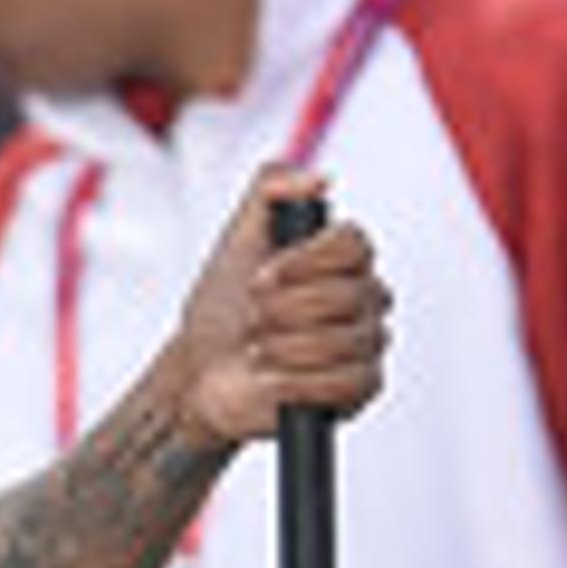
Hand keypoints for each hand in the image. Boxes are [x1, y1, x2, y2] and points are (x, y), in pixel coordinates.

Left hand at [167, 169, 387, 445]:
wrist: (201, 372)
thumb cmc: (222, 307)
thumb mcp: (235, 236)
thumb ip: (270, 187)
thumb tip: (319, 180)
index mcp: (340, 257)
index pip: (354, 243)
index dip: (305, 261)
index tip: (259, 277)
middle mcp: (363, 296)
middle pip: (349, 294)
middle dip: (284, 310)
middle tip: (251, 317)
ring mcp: (365, 343)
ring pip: (347, 341)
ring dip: (285, 348)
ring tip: (257, 350)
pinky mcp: (360, 387)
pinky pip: (347, 383)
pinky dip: (299, 382)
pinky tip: (273, 379)